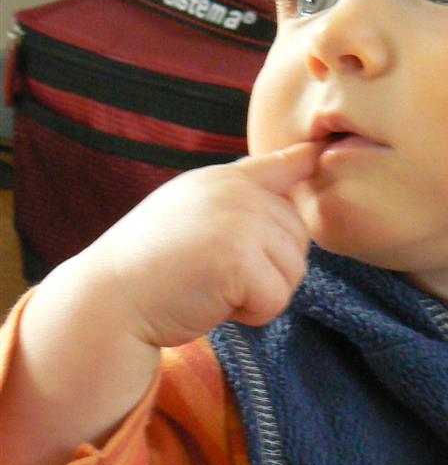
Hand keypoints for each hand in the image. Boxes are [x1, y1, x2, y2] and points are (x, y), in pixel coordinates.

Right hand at [90, 143, 322, 348]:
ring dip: (261, 294)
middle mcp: (237, 192)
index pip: (280, 163)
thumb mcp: (191, 209)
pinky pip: (277, 299)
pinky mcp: (239, 259)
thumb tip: (290, 174)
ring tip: (214, 287)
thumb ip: (235, 197)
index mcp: (226, 179)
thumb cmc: (151, 265)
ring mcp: (240, 221)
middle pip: (299, 238)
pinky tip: (214, 303)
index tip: (322, 150)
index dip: (308, 158)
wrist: (109, 298)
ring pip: (294, 271)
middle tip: (220, 276)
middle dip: (270, 269)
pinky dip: (252, 314)